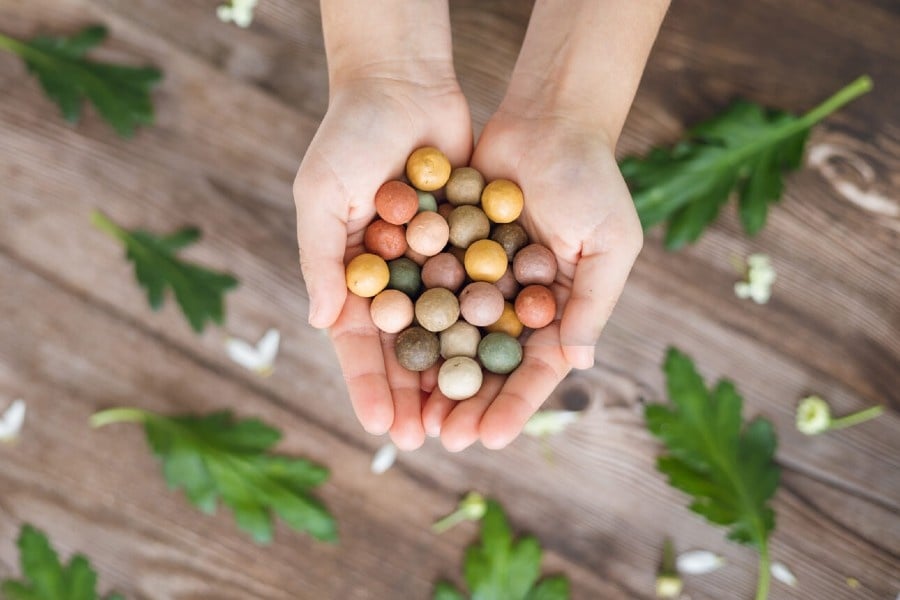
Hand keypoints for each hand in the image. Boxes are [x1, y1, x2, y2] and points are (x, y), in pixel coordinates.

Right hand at [293, 73, 470, 449]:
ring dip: (454, 373)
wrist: (404, 82)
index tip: (383, 428)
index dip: (369, 386)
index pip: (360, 343)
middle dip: (415, 394)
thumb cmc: (349, 135)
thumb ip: (322, 260)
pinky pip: (478, 292)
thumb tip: (323, 326)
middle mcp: (393, 276)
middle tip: (431, 438)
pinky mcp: (468, 242)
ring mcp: (433, 262)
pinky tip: (501, 362)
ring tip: (467, 416)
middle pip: (406, 348)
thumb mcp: (321, 195)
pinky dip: (488, 326)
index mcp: (352, 273)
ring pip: (446, 331)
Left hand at [422, 111, 642, 450]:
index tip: (489, 439)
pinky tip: (389, 353)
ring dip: (432, 376)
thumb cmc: (591, 178)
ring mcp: (481, 279)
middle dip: (466, 403)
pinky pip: (428, 293)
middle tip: (439, 439)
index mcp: (559, 308)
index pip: (535, 370)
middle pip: (487, 365)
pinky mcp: (450, 251)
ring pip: (452, 339)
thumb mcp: (608, 241)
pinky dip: (411, 322)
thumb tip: (578, 364)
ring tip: (410, 413)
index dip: (513, 406)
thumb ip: (593, 301)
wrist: (548, 116)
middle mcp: (517, 302)